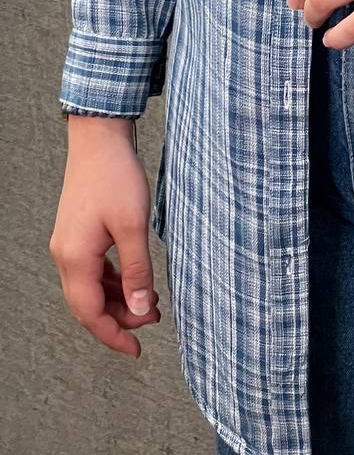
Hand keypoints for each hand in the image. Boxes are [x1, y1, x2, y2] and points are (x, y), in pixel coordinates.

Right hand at [49, 117, 161, 357]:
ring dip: (118, 299)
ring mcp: (69, 244)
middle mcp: (65, 255)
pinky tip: (134, 279)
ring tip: (150, 301)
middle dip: (119, 318)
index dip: (113, 335)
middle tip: (153, 319)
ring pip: (90, 287)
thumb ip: (137, 269)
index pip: (90, 313)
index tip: (137, 349)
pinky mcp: (77, 233)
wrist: (98, 139)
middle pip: (88, 304)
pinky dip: (112, 280)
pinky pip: (92, 270)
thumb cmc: (116, 176)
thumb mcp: (134, 225)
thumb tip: (142, 309)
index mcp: (75, 258)